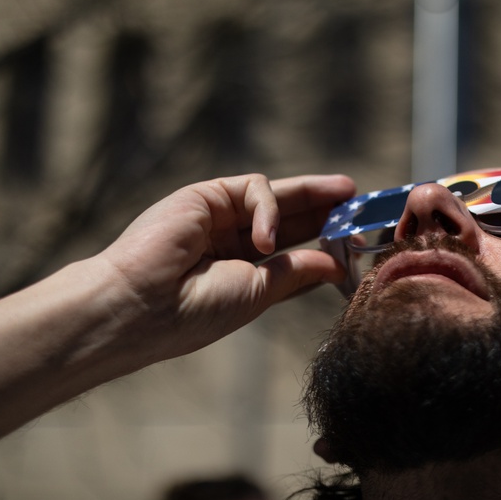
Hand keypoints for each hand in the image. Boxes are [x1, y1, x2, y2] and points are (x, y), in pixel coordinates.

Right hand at [96, 173, 354, 362]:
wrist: (141, 305)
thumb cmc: (195, 311)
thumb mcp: (258, 293)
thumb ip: (295, 272)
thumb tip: (335, 263)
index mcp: (241, 272)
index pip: (293, 251)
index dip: (324, 243)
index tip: (358, 241)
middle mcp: (229, 243)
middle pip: (289, 217)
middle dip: (325, 207)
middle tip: (359, 198)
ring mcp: (216, 217)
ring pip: (276, 195)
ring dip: (311, 198)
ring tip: (342, 202)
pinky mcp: (205, 195)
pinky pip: (254, 188)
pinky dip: (269, 210)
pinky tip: (264, 241)